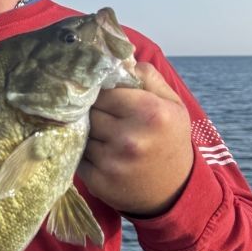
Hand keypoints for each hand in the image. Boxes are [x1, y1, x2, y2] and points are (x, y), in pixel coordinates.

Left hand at [77, 62, 193, 216]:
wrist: (174, 191)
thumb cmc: (170, 139)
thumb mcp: (172, 104)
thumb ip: (147, 76)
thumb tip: (119, 59)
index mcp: (149, 112)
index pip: (103, 89)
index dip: (100, 91)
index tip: (101, 94)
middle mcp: (129, 137)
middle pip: (88, 110)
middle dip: (91, 110)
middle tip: (99, 113)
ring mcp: (112, 162)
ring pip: (80, 132)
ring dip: (84, 130)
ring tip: (100, 132)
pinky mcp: (98, 181)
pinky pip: (77, 155)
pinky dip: (82, 151)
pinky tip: (97, 151)